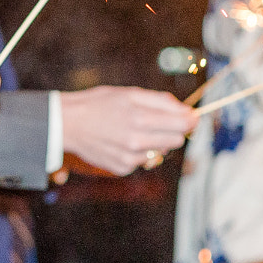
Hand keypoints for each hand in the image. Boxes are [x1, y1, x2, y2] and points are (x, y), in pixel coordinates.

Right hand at [59, 85, 197, 175]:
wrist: (68, 124)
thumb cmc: (99, 104)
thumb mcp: (129, 93)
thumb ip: (160, 101)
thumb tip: (185, 109)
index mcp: (140, 118)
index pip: (182, 124)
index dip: (191, 119)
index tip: (193, 116)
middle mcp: (137, 141)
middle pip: (176, 140)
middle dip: (174, 130)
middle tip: (164, 120)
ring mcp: (130, 157)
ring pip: (161, 151)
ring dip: (156, 141)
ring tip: (137, 129)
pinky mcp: (123, 168)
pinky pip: (144, 160)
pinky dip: (140, 151)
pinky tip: (124, 141)